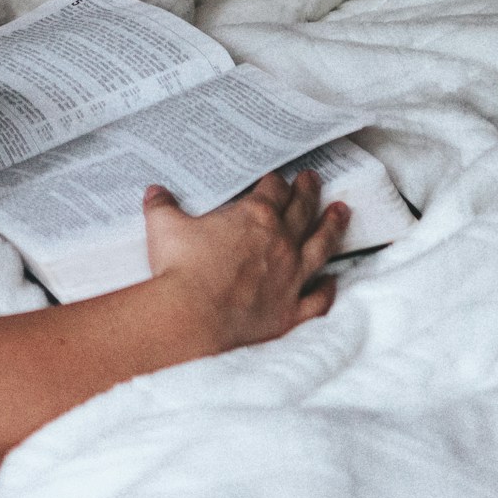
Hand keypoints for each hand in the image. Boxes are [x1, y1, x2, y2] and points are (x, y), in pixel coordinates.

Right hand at [140, 168, 345, 353]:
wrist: (192, 318)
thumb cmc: (180, 268)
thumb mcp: (164, 226)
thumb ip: (162, 205)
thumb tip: (155, 191)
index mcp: (254, 216)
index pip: (273, 190)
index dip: (277, 181)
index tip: (279, 178)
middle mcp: (281, 243)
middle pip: (302, 210)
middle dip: (309, 192)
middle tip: (314, 180)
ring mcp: (291, 278)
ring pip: (321, 247)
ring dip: (333, 227)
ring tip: (342, 212)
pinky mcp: (291, 311)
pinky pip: (318, 298)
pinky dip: (328, 289)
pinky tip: (333, 281)